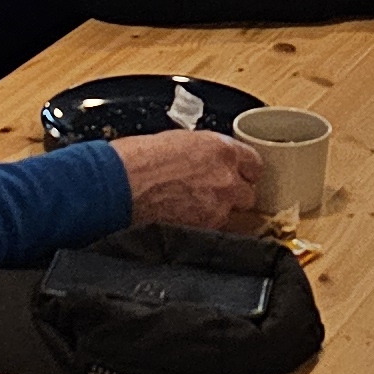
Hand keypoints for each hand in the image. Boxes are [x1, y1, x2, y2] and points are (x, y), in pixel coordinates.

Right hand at [113, 128, 263, 230]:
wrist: (118, 185)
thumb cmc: (137, 158)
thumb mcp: (178, 142)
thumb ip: (204, 154)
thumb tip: (208, 163)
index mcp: (221, 150)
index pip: (254, 164)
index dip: (244, 171)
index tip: (238, 175)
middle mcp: (226, 178)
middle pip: (248, 194)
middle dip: (233, 196)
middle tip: (213, 196)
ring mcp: (218, 207)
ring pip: (234, 217)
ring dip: (220, 214)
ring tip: (195, 211)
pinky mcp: (204, 230)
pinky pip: (216, 232)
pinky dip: (205, 229)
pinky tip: (187, 222)